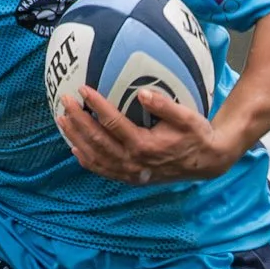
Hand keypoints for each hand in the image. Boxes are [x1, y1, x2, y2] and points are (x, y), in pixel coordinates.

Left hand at [55, 85, 240, 183]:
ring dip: (77, 138)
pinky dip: (87, 160)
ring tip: (63, 121)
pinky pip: (103, 170)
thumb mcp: (187, 118)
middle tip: (65, 102)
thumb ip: (164, 106)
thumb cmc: (197, 136)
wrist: (206, 163)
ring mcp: (131, 173)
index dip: (96, 105)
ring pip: (96, 157)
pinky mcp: (131, 178)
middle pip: (97, 141)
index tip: (83, 89)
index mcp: (145, 145)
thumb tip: (141, 93)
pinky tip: (75, 148)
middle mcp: (134, 162)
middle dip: (78, 120)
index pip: (113, 124)